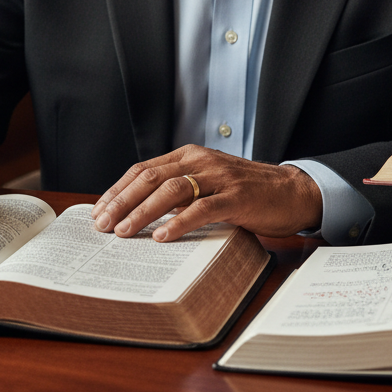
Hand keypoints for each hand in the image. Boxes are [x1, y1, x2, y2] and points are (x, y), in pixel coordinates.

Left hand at [90, 145, 322, 241]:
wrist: (292, 190)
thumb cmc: (247, 192)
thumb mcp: (207, 184)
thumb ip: (180, 192)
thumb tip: (139, 213)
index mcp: (189, 155)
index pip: (143, 169)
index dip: (118, 190)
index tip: (99, 211)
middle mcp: (200, 161)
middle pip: (150, 177)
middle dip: (122, 202)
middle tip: (103, 224)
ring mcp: (219, 177)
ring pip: (171, 190)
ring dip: (143, 212)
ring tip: (124, 232)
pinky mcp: (237, 197)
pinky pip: (203, 208)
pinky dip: (180, 223)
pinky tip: (163, 237)